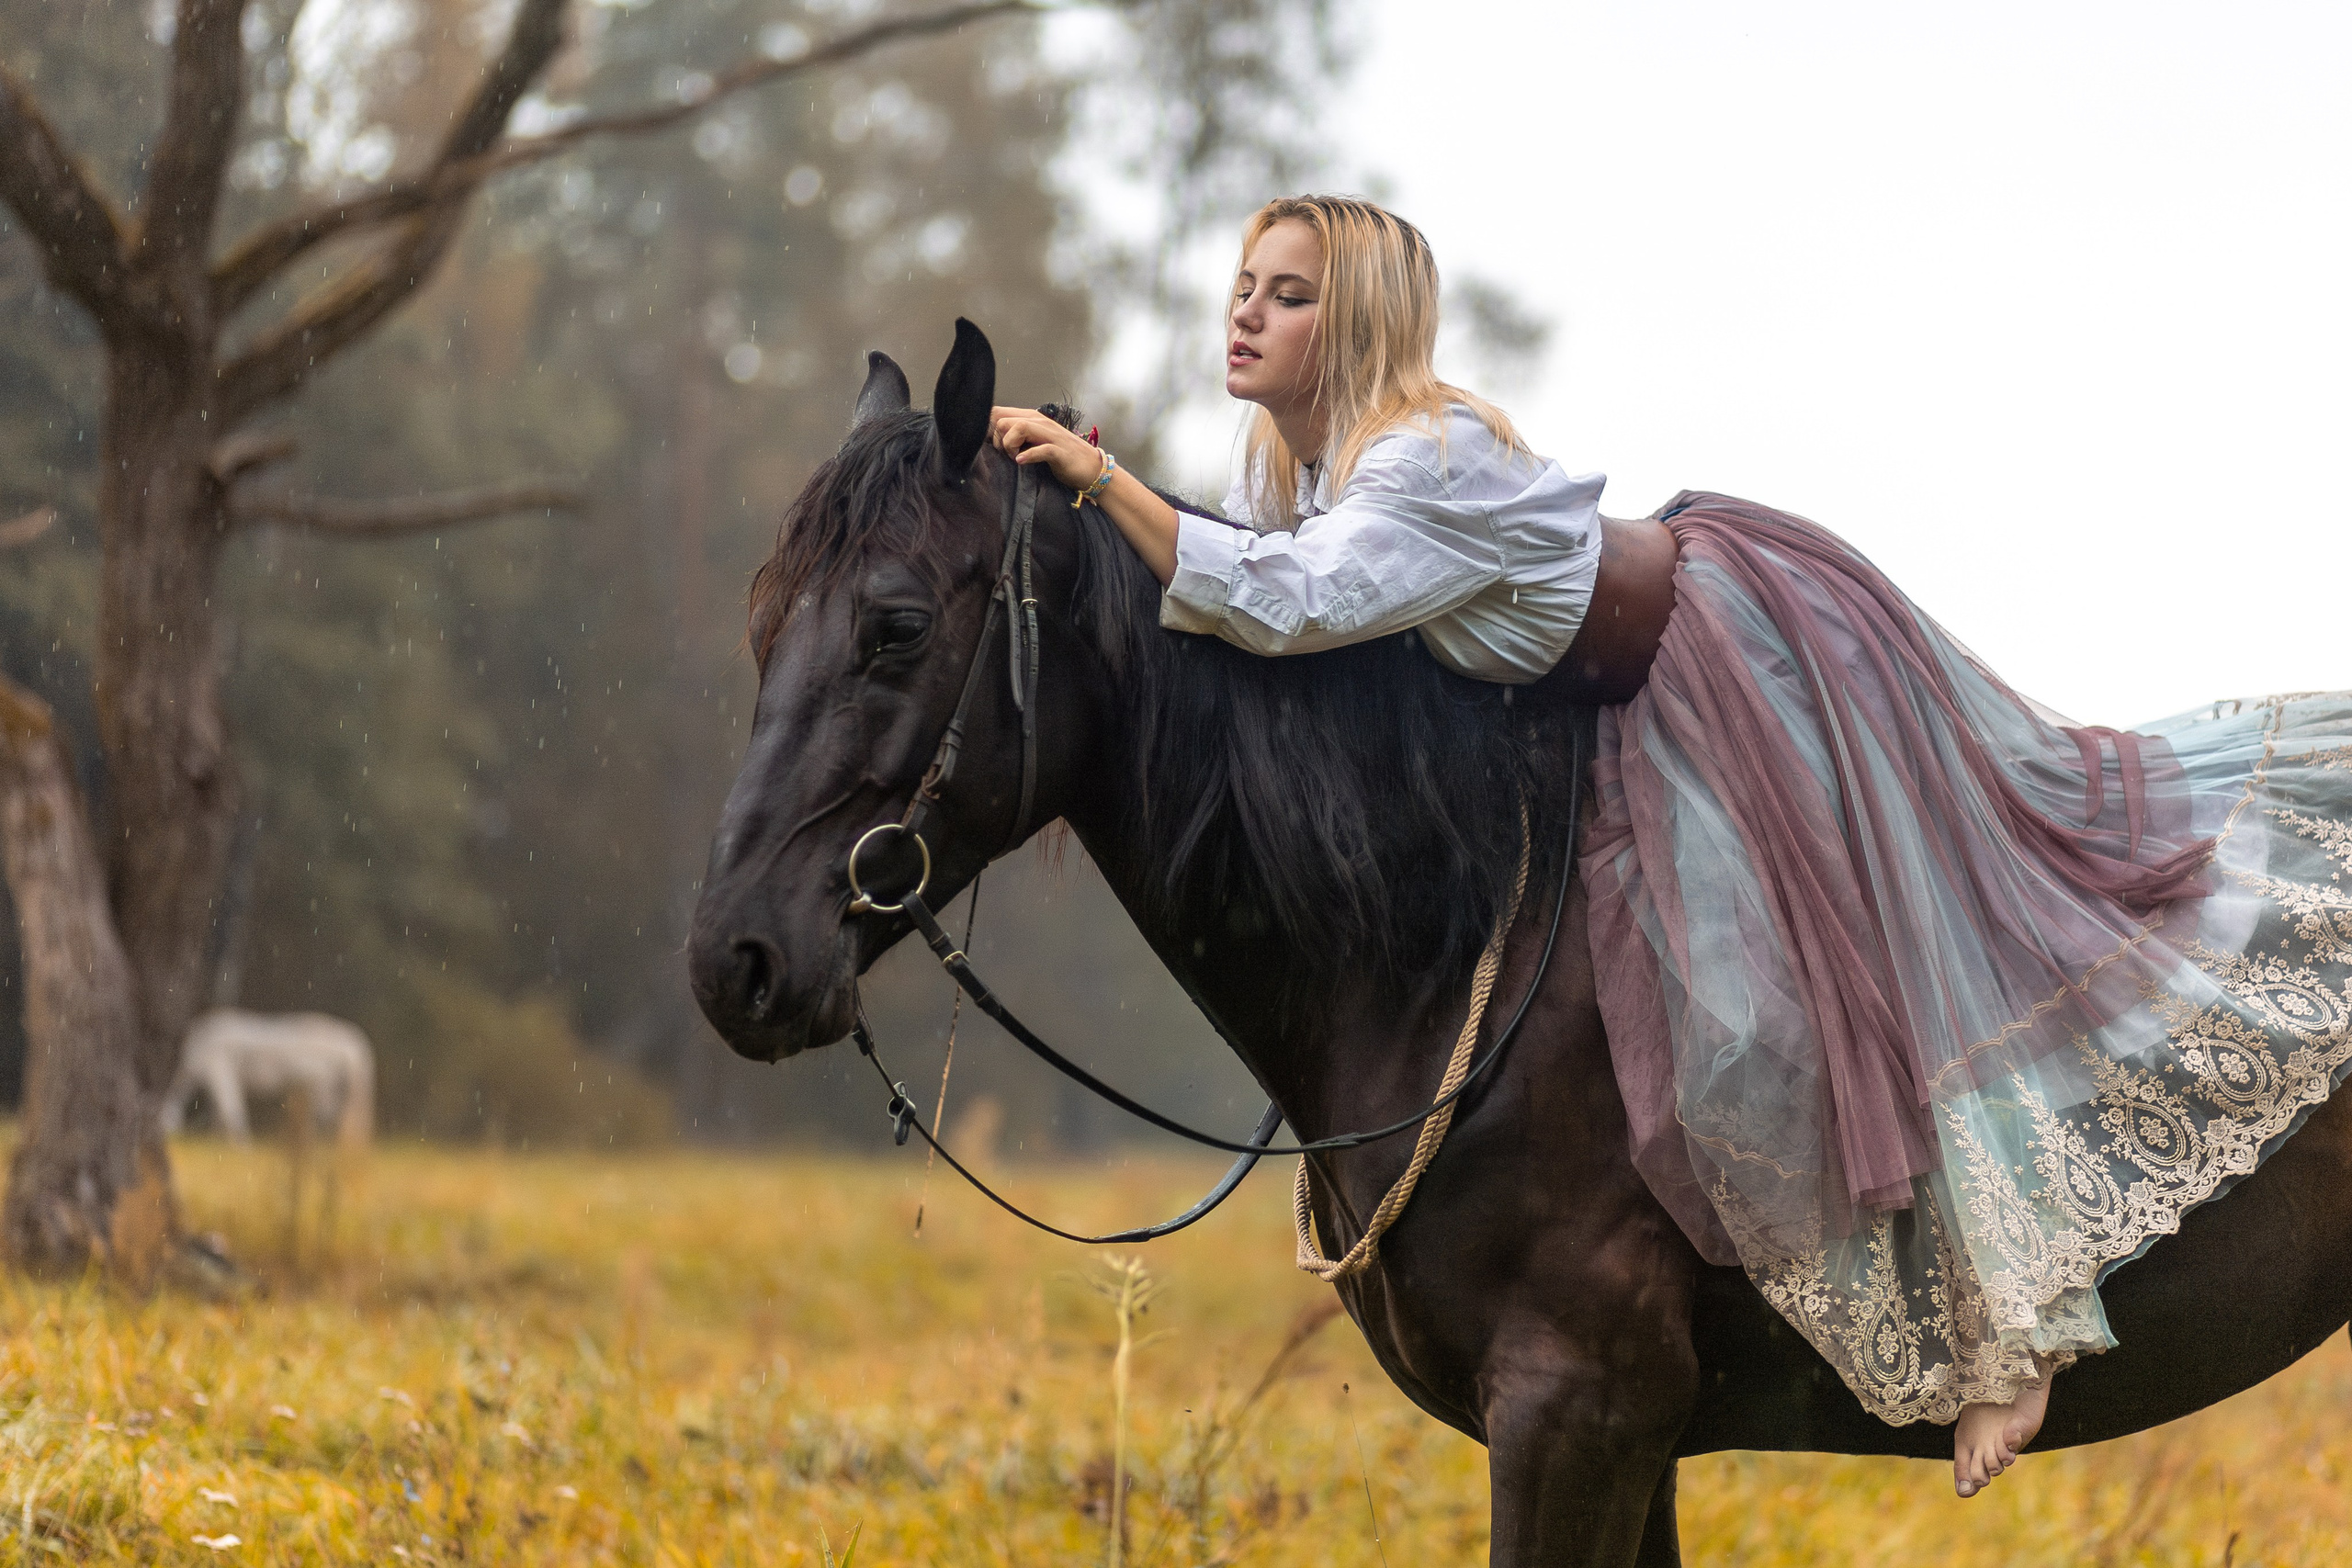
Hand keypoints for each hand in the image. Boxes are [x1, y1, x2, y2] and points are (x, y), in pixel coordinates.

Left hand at [989, 407, 1106, 491]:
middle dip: (998, 439)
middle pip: (1004, 420)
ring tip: (1015, 458)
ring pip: (1020, 427)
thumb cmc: (1061, 456)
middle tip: (1007, 454)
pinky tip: (1022, 462)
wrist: (1091, 468)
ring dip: (1010, 445)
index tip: (993, 446)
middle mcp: (1040, 422)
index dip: (989, 429)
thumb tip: (992, 440)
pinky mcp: (1060, 452)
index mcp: (1032, 419)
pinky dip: (1028, 455)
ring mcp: (1051, 436)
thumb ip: (1018, 437)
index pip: (999, 412)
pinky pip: (1041, 449)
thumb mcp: (1035, 442)